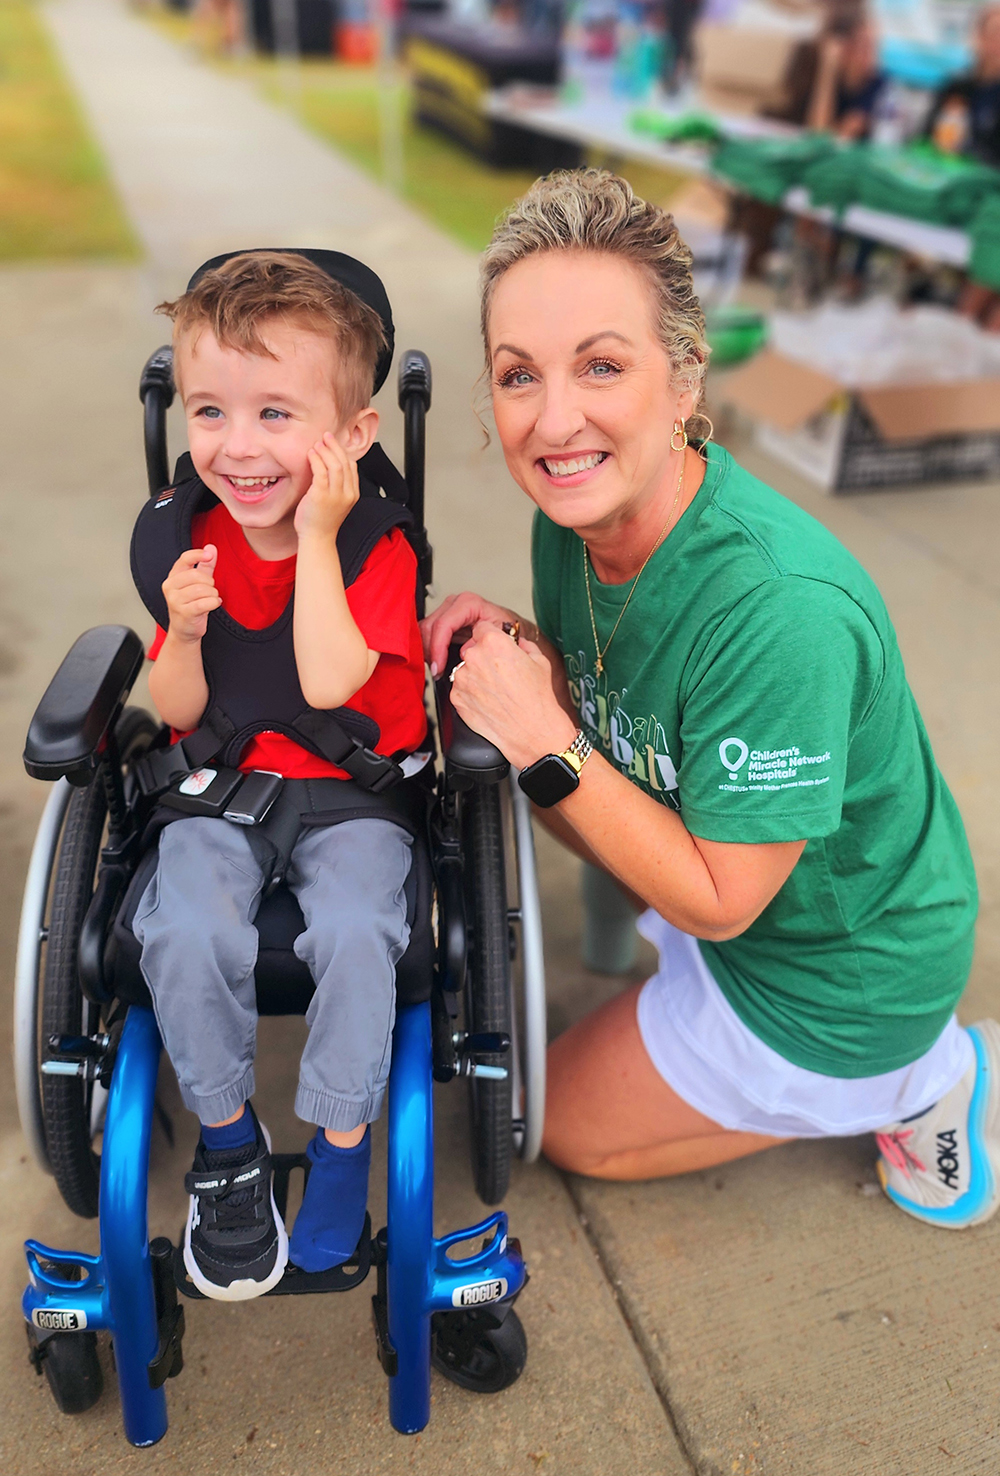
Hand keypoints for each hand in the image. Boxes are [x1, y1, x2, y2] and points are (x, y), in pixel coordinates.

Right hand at [162, 545, 220, 642]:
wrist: (184, 630)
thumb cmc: (191, 605)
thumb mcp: (198, 583)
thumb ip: (205, 566)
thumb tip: (211, 547)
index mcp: (173, 577)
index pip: (184, 559)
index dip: (198, 555)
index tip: (209, 555)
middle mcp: (170, 587)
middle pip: (197, 575)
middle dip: (210, 582)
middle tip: (210, 590)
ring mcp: (175, 600)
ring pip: (202, 589)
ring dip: (213, 594)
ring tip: (211, 598)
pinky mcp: (184, 613)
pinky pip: (205, 603)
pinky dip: (214, 602)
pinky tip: (214, 604)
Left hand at [295, 431, 358, 539]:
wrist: (317, 539)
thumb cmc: (322, 522)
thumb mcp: (336, 502)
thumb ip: (337, 485)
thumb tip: (330, 466)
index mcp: (353, 494)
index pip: (352, 467)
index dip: (342, 452)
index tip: (332, 444)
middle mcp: (347, 494)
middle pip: (345, 462)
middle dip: (334, 446)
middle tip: (325, 437)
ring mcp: (335, 495)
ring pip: (335, 465)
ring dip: (325, 451)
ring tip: (317, 444)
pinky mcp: (321, 496)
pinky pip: (320, 472)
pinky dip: (316, 460)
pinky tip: (310, 455)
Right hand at [420, 592, 522, 676]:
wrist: (511, 629)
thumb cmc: (508, 632)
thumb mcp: (500, 637)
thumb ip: (482, 643)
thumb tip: (464, 652)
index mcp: (469, 603)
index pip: (443, 625)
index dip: (437, 648)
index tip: (438, 668)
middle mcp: (455, 603)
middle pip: (429, 627)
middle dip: (430, 652)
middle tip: (436, 672)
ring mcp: (447, 610)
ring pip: (424, 631)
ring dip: (427, 652)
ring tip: (437, 669)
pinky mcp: (442, 619)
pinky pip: (427, 634)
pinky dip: (428, 650)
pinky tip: (436, 662)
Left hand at [450, 621, 577, 770]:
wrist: (531, 731)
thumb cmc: (537, 698)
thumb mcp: (540, 660)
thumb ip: (523, 644)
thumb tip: (516, 641)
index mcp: (494, 643)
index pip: (481, 628)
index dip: (490, 638)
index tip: (495, 646)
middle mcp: (474, 658)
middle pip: (471, 649)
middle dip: (482, 657)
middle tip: (498, 673)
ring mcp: (463, 679)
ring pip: (464, 669)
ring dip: (475, 675)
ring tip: (495, 690)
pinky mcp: (456, 698)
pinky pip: (460, 689)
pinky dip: (471, 693)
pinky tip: (489, 701)